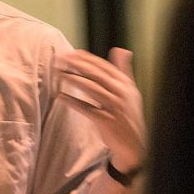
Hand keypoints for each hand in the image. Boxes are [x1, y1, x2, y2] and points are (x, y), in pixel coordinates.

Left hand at [56, 47, 145, 171]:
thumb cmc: (128, 115)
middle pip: (96, 74)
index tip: (71, 53)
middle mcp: (121, 93)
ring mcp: (114, 107)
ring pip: (91, 88)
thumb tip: (120, 49)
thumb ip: (123, 70)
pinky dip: (73, 102)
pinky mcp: (106, 121)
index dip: (87, 58)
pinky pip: (86, 108)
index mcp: (125, 84)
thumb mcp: (130, 90)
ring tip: (58, 73)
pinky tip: (61, 96)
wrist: (134, 143)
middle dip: (77, 65)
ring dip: (73, 79)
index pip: (103, 66)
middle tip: (60, 59)